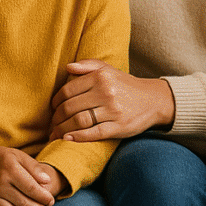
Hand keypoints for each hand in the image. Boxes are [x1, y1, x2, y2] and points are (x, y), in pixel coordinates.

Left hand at [49, 59, 174, 141]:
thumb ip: (88, 65)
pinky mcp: (119, 126)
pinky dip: (78, 137)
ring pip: (79, 121)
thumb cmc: (125, 85)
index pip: (68, 90)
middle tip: (52, 123)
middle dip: (56, 118)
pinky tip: (68, 139)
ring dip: (63, 130)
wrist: (153, 100)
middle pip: (71, 107)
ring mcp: (113, 110)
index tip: (52, 108)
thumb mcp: (109, 70)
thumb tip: (68, 67)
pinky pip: (93, 133)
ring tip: (56, 134)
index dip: (56, 101)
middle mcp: (106, 92)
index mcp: (100, 77)